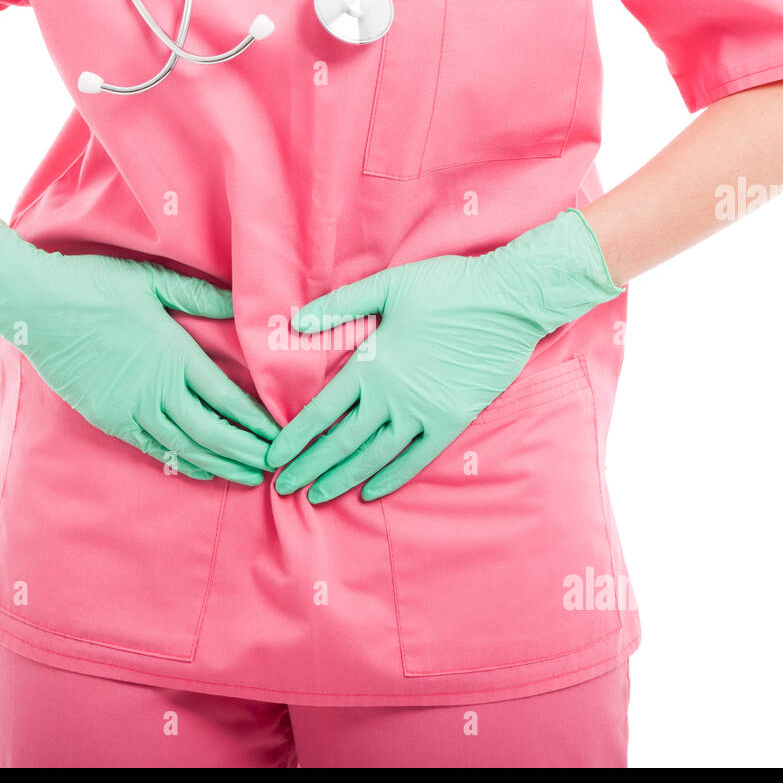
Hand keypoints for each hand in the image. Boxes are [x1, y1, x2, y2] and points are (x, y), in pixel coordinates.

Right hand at [0, 218, 278, 484]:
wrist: (35, 305)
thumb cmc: (93, 285)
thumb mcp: (151, 281)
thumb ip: (198, 295)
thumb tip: (238, 301)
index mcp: (174, 355)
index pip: (226, 398)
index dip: (255, 422)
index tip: (279, 435)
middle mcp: (156, 388)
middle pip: (211, 431)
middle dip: (245, 452)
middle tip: (274, 467)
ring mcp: (131, 408)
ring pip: (185, 446)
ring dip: (219, 464)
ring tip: (248, 477)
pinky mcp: (109, 418)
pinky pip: (152, 449)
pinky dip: (181, 462)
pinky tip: (201, 470)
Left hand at [267, 209, 619, 501]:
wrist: (509, 300)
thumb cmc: (448, 286)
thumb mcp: (388, 286)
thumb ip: (341, 306)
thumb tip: (298, 322)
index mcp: (372, 365)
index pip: (321, 412)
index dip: (294, 439)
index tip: (273, 458)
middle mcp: (392, 396)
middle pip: (341, 442)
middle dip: (309, 467)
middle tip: (283, 487)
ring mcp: (423, 412)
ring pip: (373, 456)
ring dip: (342, 478)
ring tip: (317, 496)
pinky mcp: (452, 420)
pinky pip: (417, 459)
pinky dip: (392, 478)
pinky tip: (371, 493)